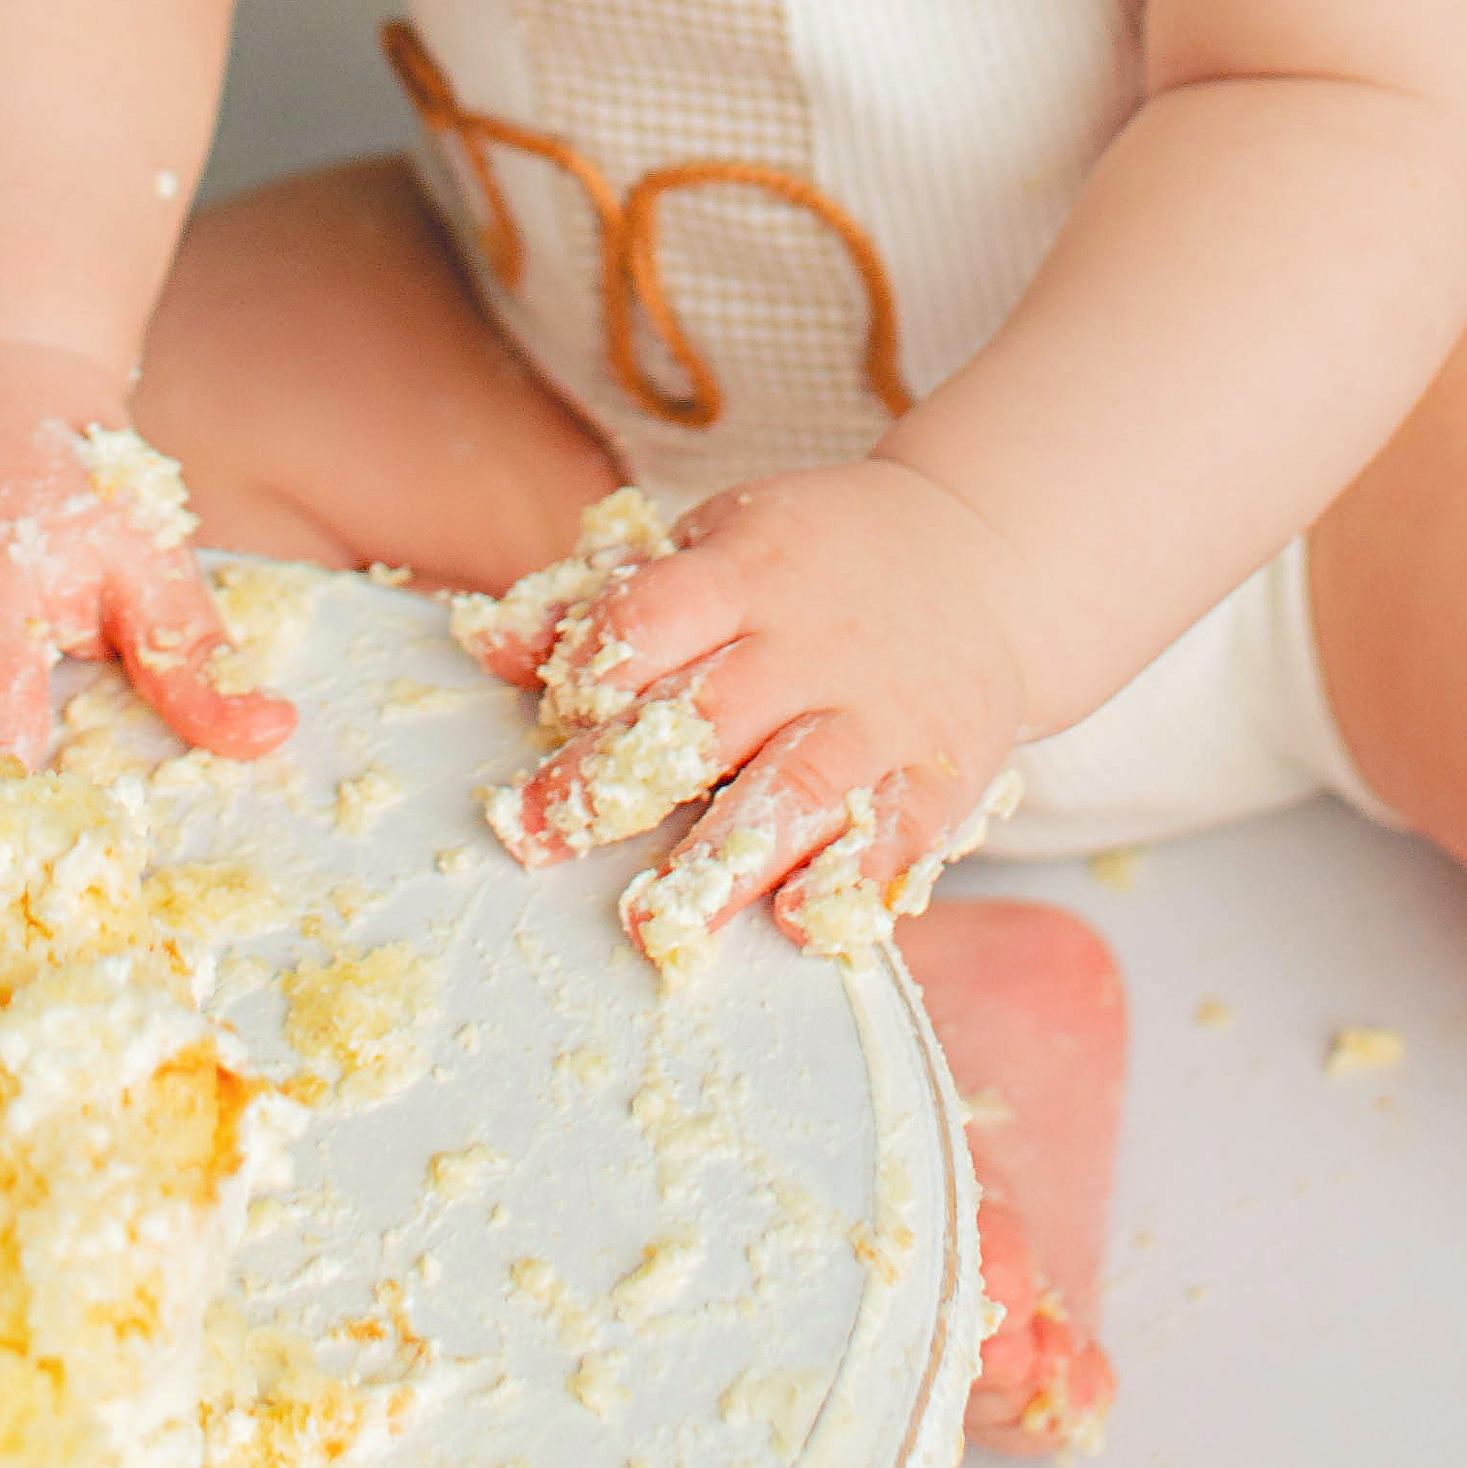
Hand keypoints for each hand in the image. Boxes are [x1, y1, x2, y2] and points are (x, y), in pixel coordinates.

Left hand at [469, 461, 1034, 958]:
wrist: (983, 557)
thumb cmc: (813, 563)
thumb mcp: (716, 548)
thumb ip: (605, 601)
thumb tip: (484, 640)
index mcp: (746, 570)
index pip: (657, 615)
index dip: (598, 665)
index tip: (552, 716)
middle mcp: (811, 641)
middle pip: (709, 712)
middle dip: (620, 780)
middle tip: (541, 837)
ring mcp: (880, 711)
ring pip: (800, 781)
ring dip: (724, 855)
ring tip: (658, 919)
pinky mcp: (938, 773)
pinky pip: (897, 831)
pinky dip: (850, 878)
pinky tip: (800, 919)